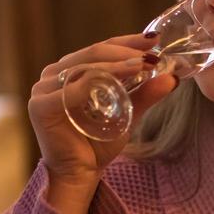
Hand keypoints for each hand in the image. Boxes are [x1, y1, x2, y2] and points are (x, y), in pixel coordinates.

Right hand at [29, 32, 177, 189]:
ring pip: (83, 67)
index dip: (128, 41)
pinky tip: (110, 80)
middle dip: (125, 52)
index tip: (154, 39)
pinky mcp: (40, 106)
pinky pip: (68, 90)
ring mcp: (44, 88)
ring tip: (140, 65)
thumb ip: (146, 94)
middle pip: (93, 53)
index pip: (102, 47)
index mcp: (73, 69)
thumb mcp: (129, 113)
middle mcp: (56, 74)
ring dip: (113, 64)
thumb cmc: (99, 141)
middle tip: (150, 56)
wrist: (81, 173)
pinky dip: (89, 83)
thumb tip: (173, 78)